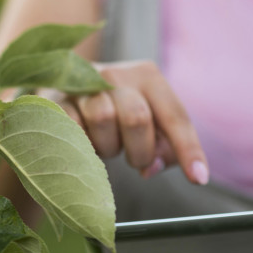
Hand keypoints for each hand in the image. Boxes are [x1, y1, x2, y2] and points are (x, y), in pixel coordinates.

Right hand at [41, 60, 209, 184]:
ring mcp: (82, 84)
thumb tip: (152, 168)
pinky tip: (84, 144)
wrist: (64, 97)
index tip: (198, 179)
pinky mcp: (54, 100)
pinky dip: (83, 146)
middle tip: (137, 161)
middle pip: (137, 117)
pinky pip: (73, 128)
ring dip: (108, 147)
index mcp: (147, 76)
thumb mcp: (147, 125)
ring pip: (103, 120)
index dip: (187, 149)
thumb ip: (162, 147)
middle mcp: (115, 73)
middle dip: (140, 151)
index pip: (174, 115)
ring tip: (106, 145)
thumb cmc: (116, 115)